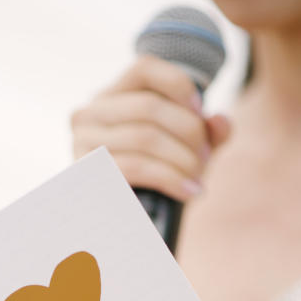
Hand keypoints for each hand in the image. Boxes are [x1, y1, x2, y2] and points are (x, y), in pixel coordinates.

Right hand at [70, 55, 230, 200]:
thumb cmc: (151, 185)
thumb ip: (205, 133)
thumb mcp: (182, 151)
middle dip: (189, 133)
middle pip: (149, 107)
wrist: (115, 232)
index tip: (202, 113)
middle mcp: (87, 114)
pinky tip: (189, 192)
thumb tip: (220, 122)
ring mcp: (81, 144)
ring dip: (182, 159)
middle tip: (205, 159)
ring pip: (144, 137)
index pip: (143, 68)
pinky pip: (135, 167)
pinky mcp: (84, 174)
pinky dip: (170, 179)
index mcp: (109, 98)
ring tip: (198, 179)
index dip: (179, 85)